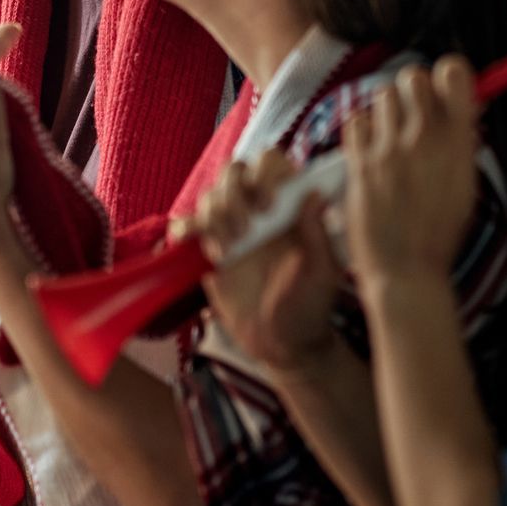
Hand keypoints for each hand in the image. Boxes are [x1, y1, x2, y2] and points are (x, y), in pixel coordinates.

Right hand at [194, 150, 341, 373]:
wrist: (282, 342)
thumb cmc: (309, 304)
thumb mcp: (321, 272)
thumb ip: (317, 234)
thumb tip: (314, 194)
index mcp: (288, 205)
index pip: (271, 163)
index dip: (265, 174)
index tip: (268, 206)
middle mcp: (256, 208)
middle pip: (233, 172)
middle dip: (233, 195)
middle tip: (245, 231)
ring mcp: (229, 226)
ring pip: (209, 196)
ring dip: (215, 217)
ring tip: (228, 251)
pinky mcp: (206, 248)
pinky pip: (185, 225)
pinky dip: (186, 230)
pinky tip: (203, 249)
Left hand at [342, 58, 478, 297]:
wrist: (406, 269)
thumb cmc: (438, 232)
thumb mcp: (464, 184)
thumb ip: (460, 143)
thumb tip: (456, 108)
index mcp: (460, 142)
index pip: (454, 73)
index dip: (446, 74)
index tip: (442, 90)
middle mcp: (426, 139)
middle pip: (412, 77)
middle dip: (412, 89)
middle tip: (412, 113)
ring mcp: (390, 149)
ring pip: (381, 95)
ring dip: (385, 110)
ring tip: (389, 137)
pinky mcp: (360, 162)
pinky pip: (355, 120)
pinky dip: (360, 130)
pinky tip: (368, 150)